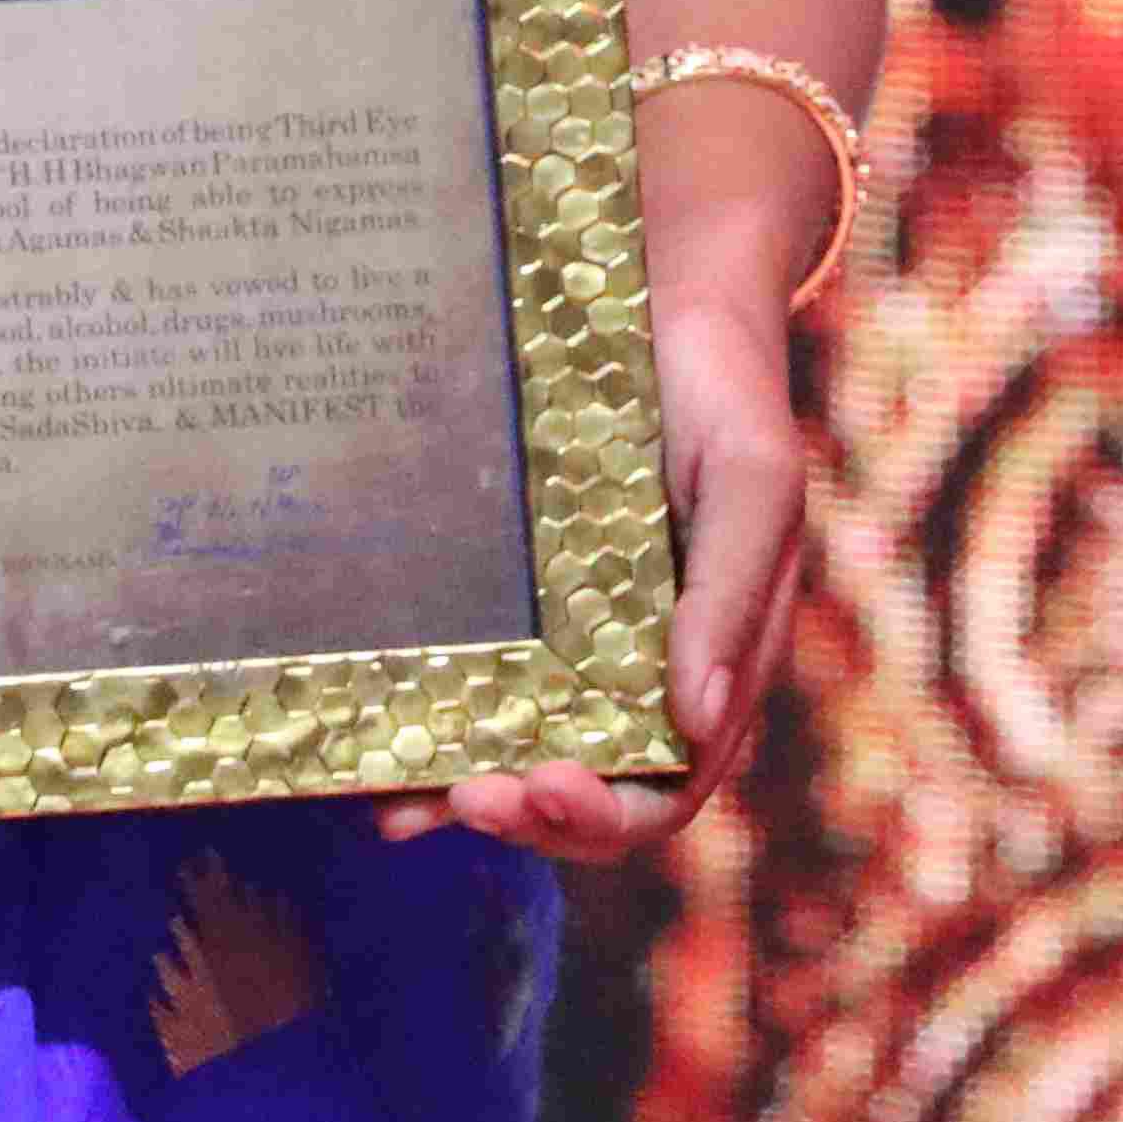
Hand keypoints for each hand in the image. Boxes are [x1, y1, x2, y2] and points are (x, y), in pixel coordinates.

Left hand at [376, 260, 803, 863]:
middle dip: (530, 817)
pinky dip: (426, 729)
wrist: (668, 304)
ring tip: (395, 809)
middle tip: (469, 798)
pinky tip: (368, 750)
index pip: (670, 784)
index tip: (545, 785)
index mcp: (715, 668)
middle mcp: (641, 675)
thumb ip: (732, 594)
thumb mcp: (753, 482)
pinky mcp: (518, 605)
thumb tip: (694, 720)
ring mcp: (574, 645)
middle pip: (589, 794)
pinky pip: (472, 684)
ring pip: (518, 756)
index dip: (607, 812)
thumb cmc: (724, 395)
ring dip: (461, 797)